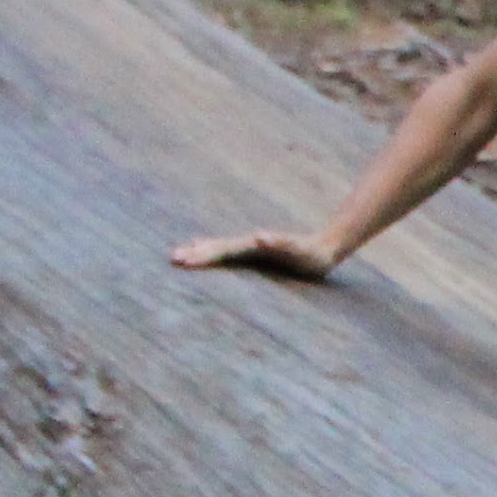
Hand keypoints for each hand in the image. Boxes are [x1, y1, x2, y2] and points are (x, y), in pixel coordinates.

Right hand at [170, 227, 347, 280]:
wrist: (324, 248)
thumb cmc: (311, 254)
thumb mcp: (298, 250)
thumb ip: (279, 242)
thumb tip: (259, 236)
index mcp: (254, 245)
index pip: (224, 250)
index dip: (205, 255)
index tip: (186, 260)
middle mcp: (250, 244)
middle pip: (218, 248)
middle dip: (196, 253)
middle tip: (172, 258)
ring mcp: (252, 248)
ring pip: (220, 248)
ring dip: (200, 251)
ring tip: (180, 253)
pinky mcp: (256, 253)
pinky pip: (228, 252)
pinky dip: (213, 249)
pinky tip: (203, 248)